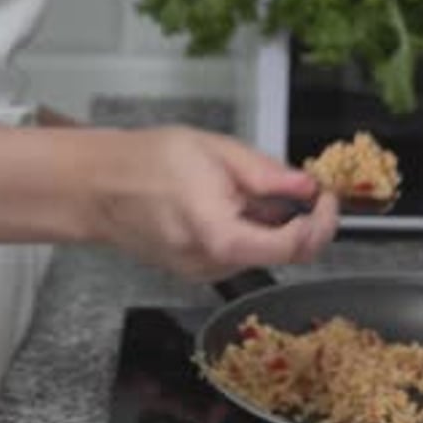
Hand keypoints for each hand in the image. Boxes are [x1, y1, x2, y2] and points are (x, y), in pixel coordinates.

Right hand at [90, 126, 338, 279]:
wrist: (97, 187)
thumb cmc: (146, 163)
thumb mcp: (216, 150)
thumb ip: (266, 173)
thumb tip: (307, 186)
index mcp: (220, 234)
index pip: (294, 246)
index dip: (321, 222)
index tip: (326, 197)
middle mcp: (212, 263)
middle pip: (283, 254)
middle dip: (301, 222)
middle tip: (299, 187)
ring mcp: (203, 272)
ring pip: (263, 254)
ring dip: (273, 225)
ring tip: (246, 189)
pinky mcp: (196, 271)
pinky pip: (240, 254)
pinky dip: (250, 231)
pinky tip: (228, 204)